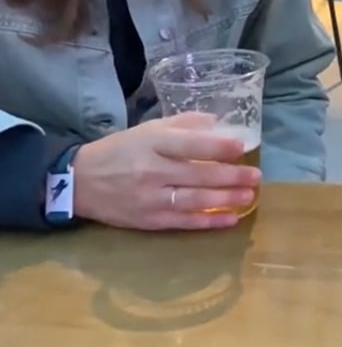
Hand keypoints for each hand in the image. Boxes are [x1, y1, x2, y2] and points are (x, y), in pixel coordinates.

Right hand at [72, 113, 260, 230]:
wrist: (81, 182)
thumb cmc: (120, 150)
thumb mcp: (148, 129)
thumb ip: (183, 125)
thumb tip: (217, 124)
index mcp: (152, 143)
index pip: (191, 144)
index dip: (218, 147)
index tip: (241, 147)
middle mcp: (153, 170)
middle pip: (198, 175)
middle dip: (231, 176)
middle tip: (256, 176)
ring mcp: (151, 198)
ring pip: (195, 200)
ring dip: (226, 199)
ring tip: (249, 196)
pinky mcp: (150, 220)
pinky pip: (185, 222)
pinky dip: (209, 221)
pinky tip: (230, 218)